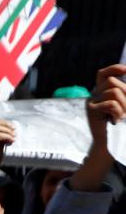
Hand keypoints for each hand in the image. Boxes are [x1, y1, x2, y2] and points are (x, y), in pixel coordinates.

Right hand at [72, 63, 125, 190]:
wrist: (110, 145)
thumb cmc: (120, 126)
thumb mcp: (124, 107)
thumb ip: (124, 94)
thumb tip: (124, 81)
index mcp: (102, 93)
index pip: (103, 74)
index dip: (114, 68)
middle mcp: (94, 96)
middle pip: (112, 81)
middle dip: (125, 94)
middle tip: (124, 110)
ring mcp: (91, 102)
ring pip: (114, 92)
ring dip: (123, 105)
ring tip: (120, 117)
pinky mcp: (91, 110)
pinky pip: (111, 103)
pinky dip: (118, 112)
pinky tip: (115, 121)